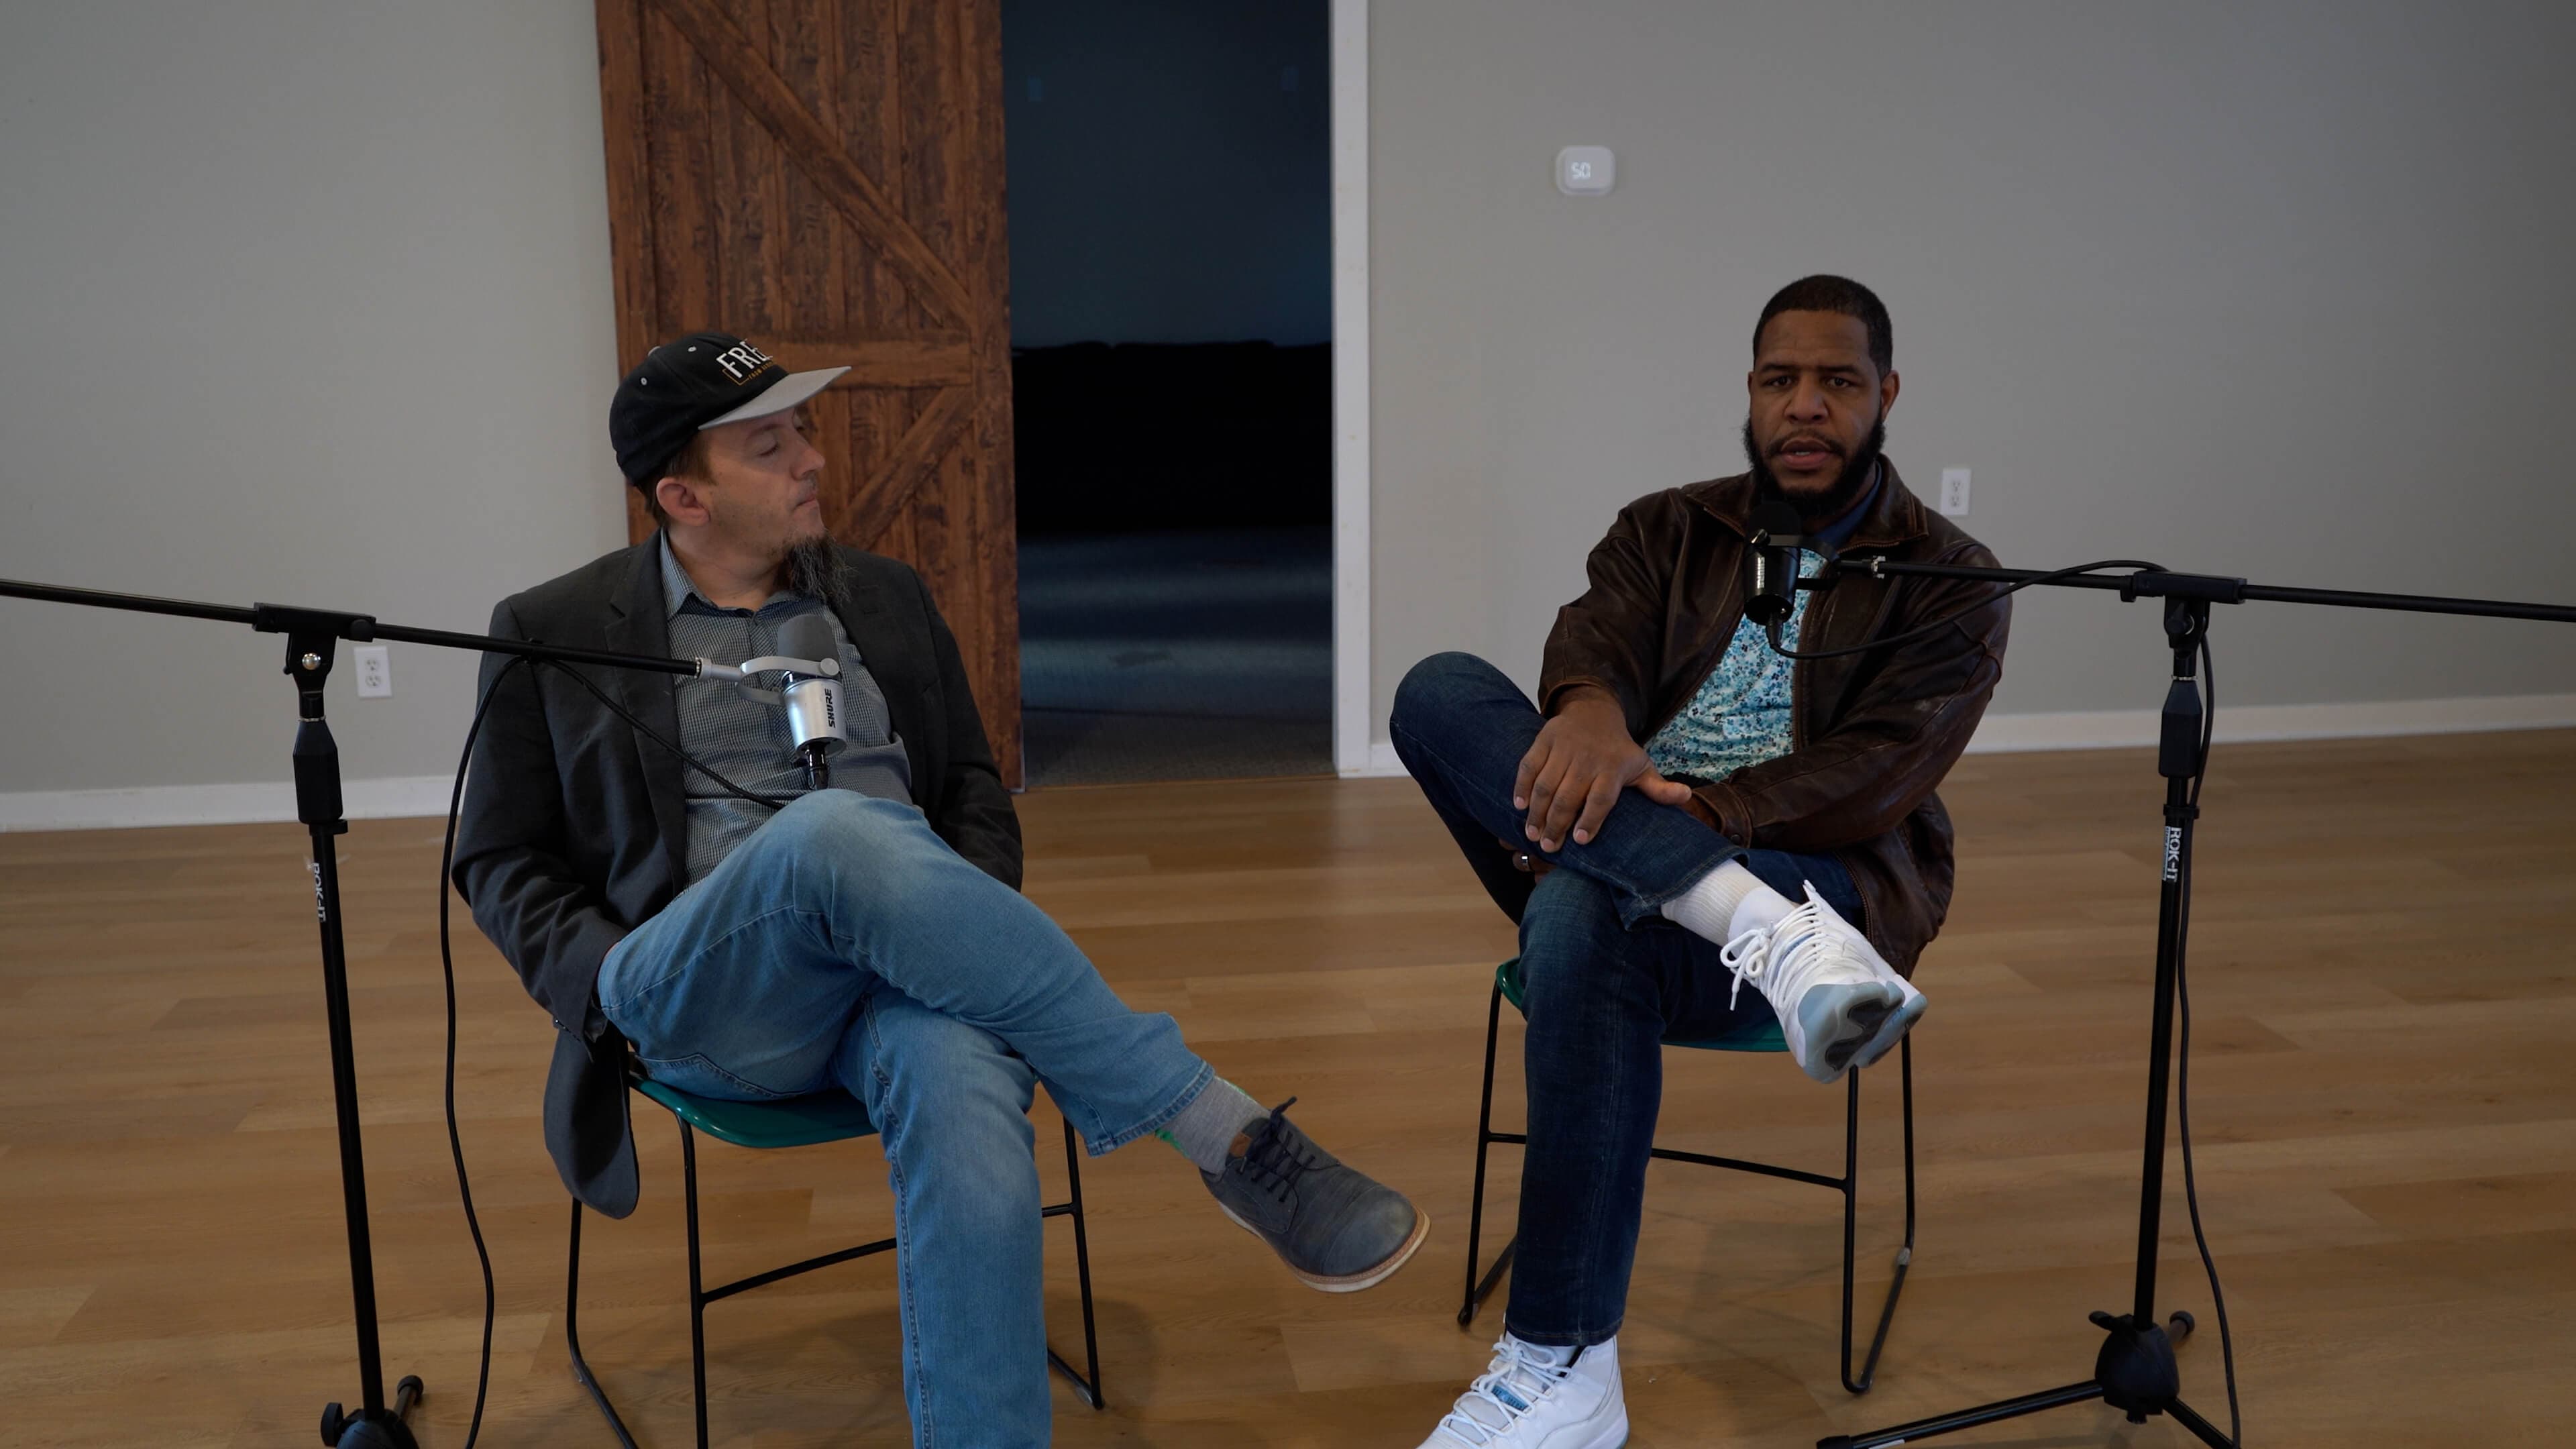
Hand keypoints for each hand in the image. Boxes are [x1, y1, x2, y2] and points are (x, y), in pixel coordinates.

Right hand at [1512, 687, 1692, 851]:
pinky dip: (1521, 785)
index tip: (1580, 840)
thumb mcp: (1641, 766)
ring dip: (1537, 811)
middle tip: (1548, 846)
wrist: (1594, 711)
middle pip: (1569, 795)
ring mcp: (1563, 749)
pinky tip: (1518, 806)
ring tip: (1532, 834)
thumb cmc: (1618, 750)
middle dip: (1557, 823)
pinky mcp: (1544, 741)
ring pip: (1546, 784)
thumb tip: (1686, 797)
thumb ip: (1658, 788)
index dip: (1590, 819)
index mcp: (1612, 768)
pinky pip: (1529, 765)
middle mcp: (1587, 759)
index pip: (1601, 798)